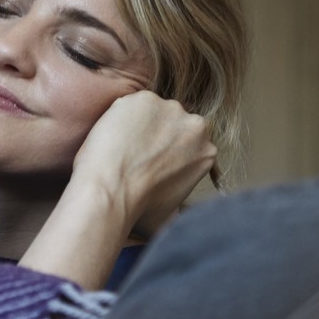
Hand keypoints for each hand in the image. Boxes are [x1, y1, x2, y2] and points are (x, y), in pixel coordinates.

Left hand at [72, 91, 215, 237]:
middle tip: (135, 153)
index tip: (152, 162)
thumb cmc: (138, 210)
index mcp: (207, 152)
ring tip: (121, 146)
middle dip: (158, 135)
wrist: (111, 191)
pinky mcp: (144, 98)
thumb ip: (181, 206)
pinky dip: (121, 115)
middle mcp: (196, 126)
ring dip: (140, 123)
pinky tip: (113, 135)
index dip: (169, 152)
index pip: (189, 144)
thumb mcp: (173, 215)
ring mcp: (170, 109)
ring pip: (153, 111)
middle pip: (175, 124)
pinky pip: (131, 104)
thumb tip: (177, 220)